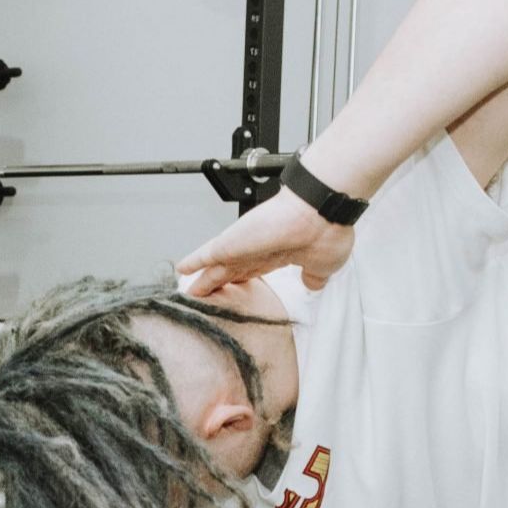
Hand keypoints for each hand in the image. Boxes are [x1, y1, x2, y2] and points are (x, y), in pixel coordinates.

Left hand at [176, 187, 354, 295]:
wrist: (321, 213)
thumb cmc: (325, 230)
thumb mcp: (322, 265)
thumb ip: (313, 275)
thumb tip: (313, 283)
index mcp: (277, 254)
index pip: (253, 270)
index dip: (241, 281)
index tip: (233, 290)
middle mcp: (258, 249)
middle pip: (231, 270)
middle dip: (217, 283)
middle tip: (205, 294)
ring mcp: (243, 245)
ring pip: (216, 266)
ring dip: (202, 279)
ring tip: (190, 291)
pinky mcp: (231, 243)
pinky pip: (205, 255)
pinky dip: (193, 262)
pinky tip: (182, 269)